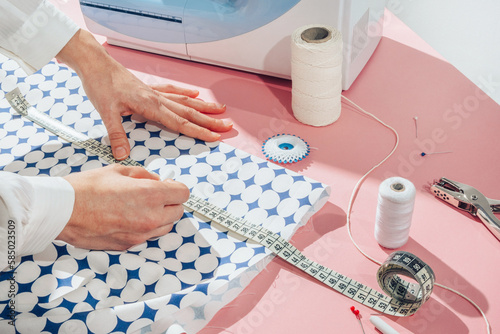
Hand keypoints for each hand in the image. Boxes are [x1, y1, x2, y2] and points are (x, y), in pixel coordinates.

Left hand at [56, 29, 232, 159]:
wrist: (95, 63)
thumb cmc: (100, 85)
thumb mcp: (105, 112)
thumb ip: (117, 134)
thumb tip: (124, 155)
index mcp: (150, 106)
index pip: (180, 123)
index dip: (199, 131)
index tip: (215, 137)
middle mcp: (157, 98)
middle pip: (189, 112)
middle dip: (210, 120)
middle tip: (228, 126)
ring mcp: (155, 92)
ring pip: (185, 101)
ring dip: (204, 107)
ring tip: (221, 110)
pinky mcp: (149, 88)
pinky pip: (173, 91)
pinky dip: (185, 94)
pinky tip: (195, 94)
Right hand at [57, 164, 188, 249]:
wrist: (61, 211)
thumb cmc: (86, 188)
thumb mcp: (119, 171)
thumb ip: (144, 176)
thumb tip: (157, 181)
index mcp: (150, 195)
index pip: (183, 193)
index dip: (176, 187)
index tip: (168, 185)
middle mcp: (150, 217)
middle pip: (178, 211)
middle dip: (170, 202)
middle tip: (156, 194)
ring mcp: (140, 234)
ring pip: (166, 227)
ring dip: (161, 216)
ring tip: (142, 207)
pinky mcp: (129, 245)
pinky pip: (148, 236)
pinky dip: (146, 227)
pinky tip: (130, 217)